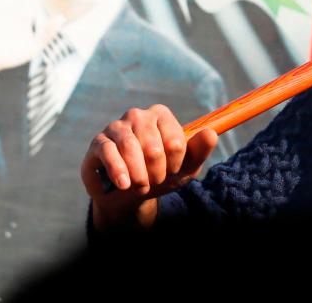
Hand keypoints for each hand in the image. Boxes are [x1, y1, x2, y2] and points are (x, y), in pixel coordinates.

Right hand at [81, 104, 217, 230]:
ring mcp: (117, 127)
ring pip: (130, 148)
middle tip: (154, 182)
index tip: (172, 171)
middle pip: (153, 147)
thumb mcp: (185, 168)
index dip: (175, 164)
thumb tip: (211, 134)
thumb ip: (200, 150)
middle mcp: (139, 116)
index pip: (175, 141)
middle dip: (156, 173)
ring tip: (141, 187)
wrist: (130, 195)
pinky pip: (108, 153)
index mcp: (162, 115)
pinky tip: (124, 185)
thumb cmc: (161, 175)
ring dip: (139, 175)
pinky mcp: (99, 142)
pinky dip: (118, 172)